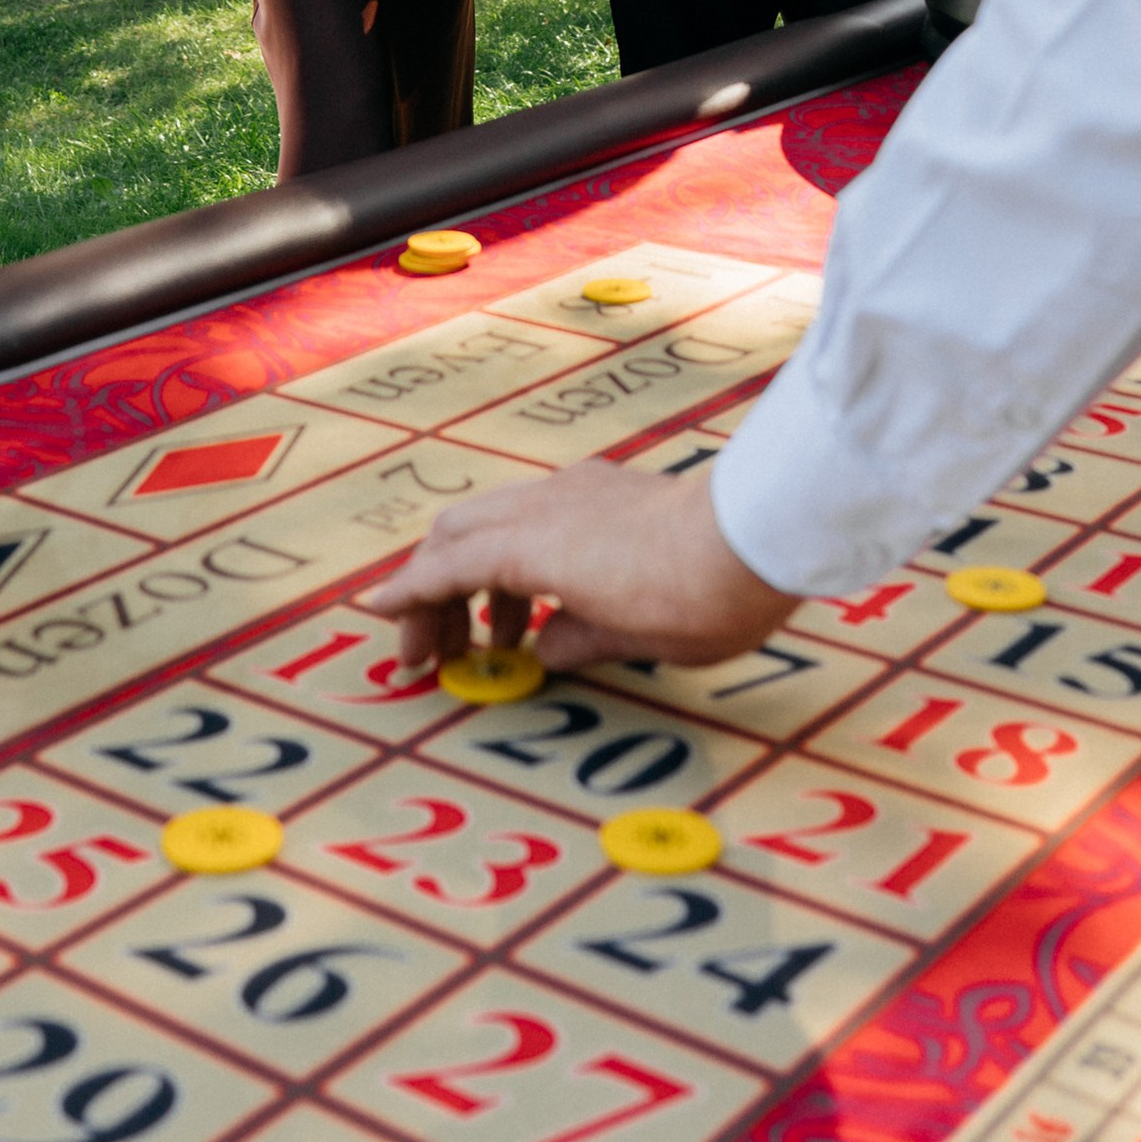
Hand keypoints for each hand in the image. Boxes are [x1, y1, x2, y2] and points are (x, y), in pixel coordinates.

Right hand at [370, 462, 791, 673]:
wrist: (762, 535)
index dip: (407, 598)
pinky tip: (545, 603)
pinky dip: (517, 558)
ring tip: (497, 646)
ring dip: (478, 579)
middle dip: (433, 591)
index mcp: (536, 547)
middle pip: (458, 535)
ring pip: (496, 523)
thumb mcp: (631, 641)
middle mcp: (545, 507)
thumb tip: (540, 648)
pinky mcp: (607, 488)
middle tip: (433, 653)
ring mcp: (577, 490)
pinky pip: (536, 517)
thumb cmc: (698, 600)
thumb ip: (573, 640)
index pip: (447, 569)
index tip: (378, 621)